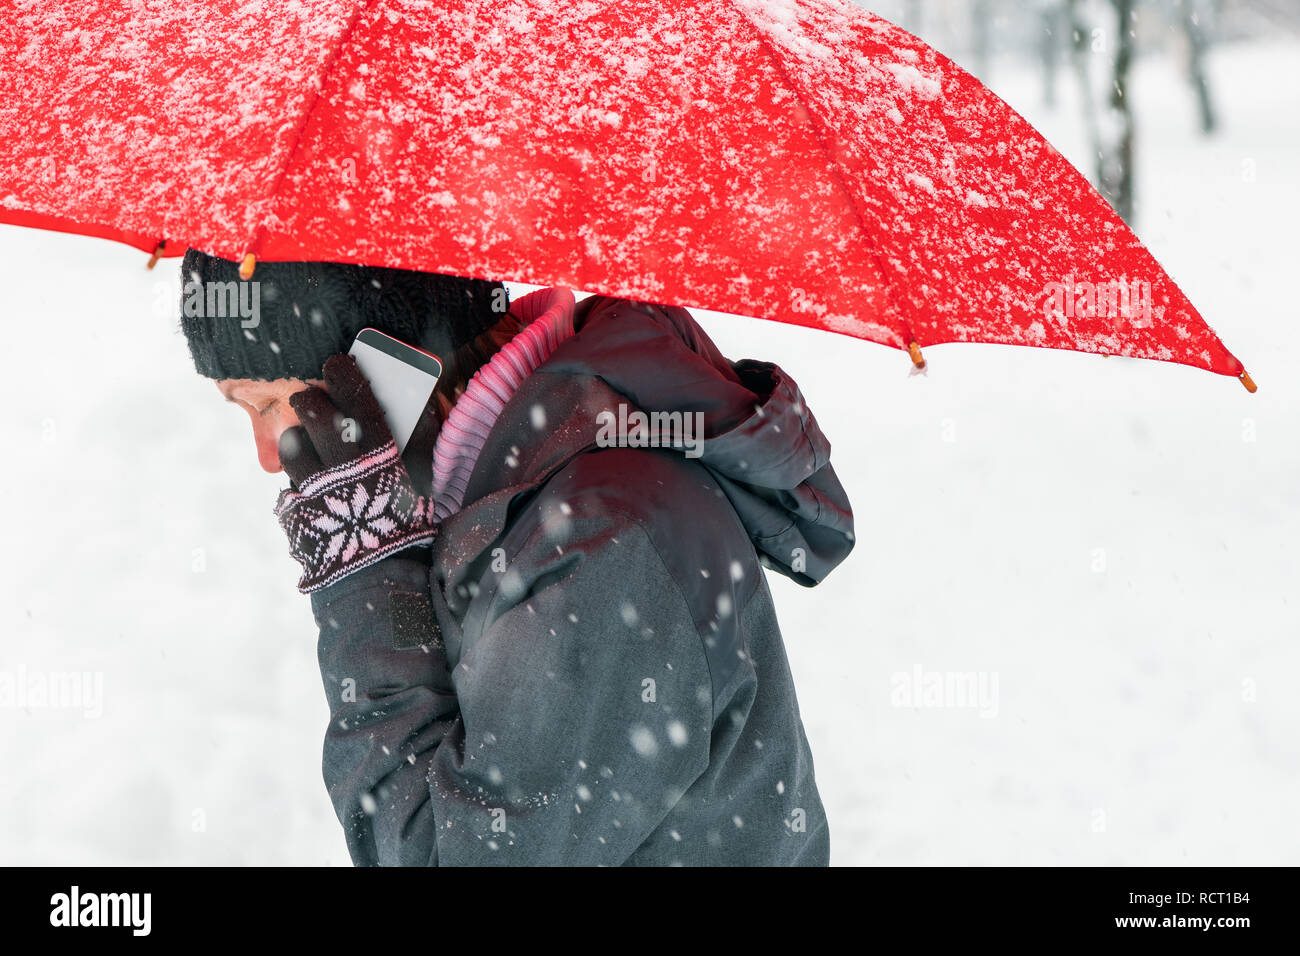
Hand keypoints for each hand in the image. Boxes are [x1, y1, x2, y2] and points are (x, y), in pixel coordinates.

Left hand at [273, 354, 435, 592]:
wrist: (383, 580)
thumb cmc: (411, 524)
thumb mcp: (425, 479)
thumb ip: (421, 437)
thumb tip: (418, 400)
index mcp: (380, 452)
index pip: (355, 394)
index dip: (343, 373)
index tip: (336, 364)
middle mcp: (343, 464)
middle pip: (313, 410)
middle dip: (311, 400)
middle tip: (314, 402)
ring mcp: (315, 488)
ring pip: (291, 442)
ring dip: (298, 439)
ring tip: (308, 447)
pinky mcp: (295, 511)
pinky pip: (288, 481)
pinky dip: (297, 479)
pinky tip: (312, 487)